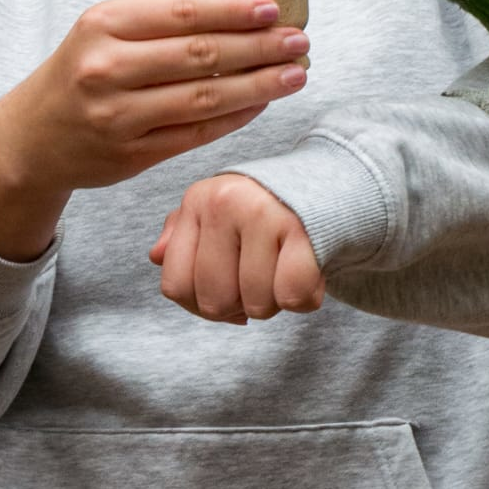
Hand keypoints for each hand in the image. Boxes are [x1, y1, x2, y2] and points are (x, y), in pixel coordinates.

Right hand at [0, 0, 309, 261]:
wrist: (31, 138)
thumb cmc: (79, 73)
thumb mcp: (103, 32)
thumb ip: (160, 23)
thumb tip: (241, 12)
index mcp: (103, 25)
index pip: (183, 14)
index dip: (235, 12)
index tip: (275, 10)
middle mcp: (107, 69)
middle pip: (201, 56)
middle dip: (260, 48)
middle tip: (300, 42)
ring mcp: (119, 117)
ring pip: (205, 98)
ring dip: (259, 86)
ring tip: (295, 74)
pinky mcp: (132, 155)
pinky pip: (197, 133)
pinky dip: (235, 117)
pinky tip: (262, 103)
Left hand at [149, 174, 325, 324]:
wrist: (332, 182)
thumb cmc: (266, 209)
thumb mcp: (217, 212)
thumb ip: (182, 236)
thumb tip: (157, 256)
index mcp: (198, 201)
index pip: (176, 287)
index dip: (200, 305)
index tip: (226, 291)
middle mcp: (225, 203)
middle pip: (214, 302)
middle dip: (239, 306)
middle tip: (259, 280)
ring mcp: (264, 215)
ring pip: (256, 304)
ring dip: (274, 302)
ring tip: (284, 270)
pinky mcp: (305, 231)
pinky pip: (293, 296)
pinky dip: (304, 299)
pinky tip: (308, 273)